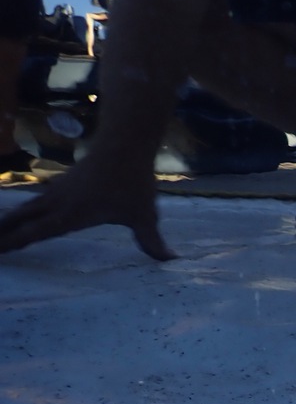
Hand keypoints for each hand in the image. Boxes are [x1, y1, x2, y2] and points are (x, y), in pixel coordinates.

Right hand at [0, 159, 174, 260]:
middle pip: (21, 220)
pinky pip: (36, 200)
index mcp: (70, 215)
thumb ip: (152, 240)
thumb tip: (170, 259)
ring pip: (26, 209)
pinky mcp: (62, 182)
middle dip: (2, 234)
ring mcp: (57, 191)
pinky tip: (24, 216)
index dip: (13, 244)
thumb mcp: (144, 215)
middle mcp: (57, 203)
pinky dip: (24, 211)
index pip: (34, 233)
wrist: (124, 144)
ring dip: (9, 221)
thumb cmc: (133, 182)